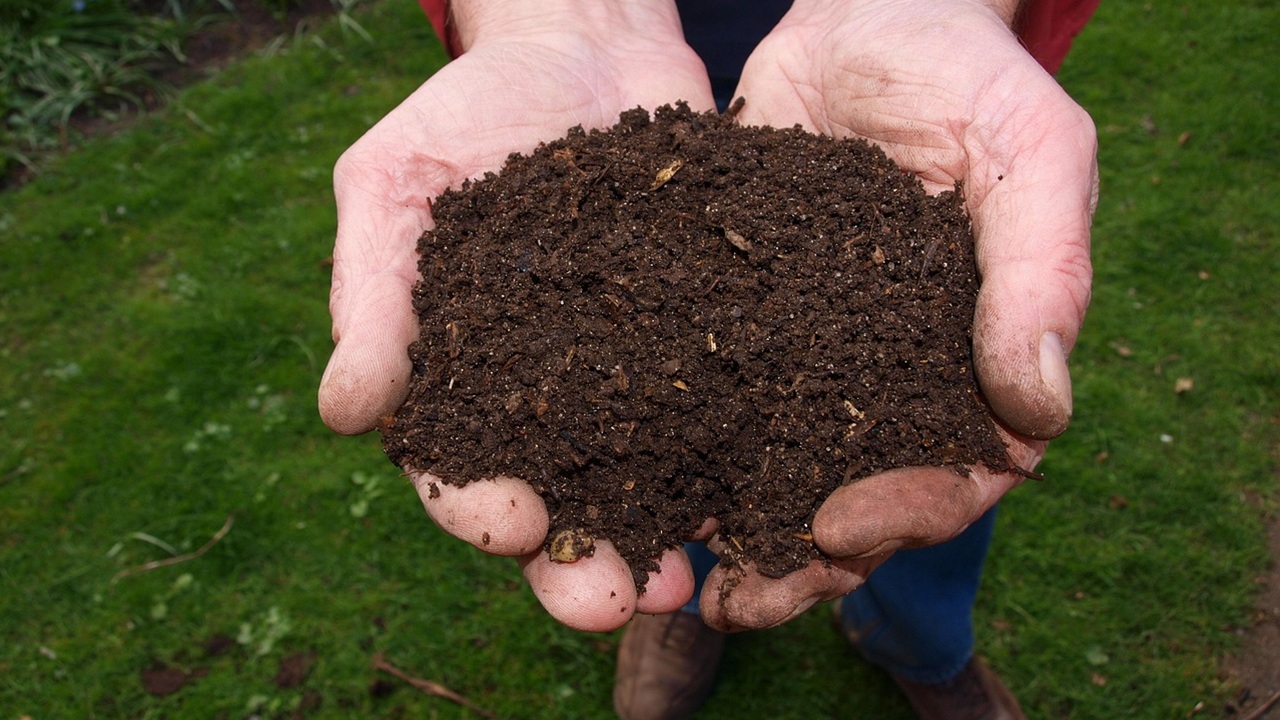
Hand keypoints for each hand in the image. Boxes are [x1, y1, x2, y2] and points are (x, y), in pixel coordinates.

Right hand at [318, 1, 715, 630]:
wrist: (582, 47)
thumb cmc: (467, 113)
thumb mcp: (394, 185)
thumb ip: (371, 296)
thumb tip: (343, 414)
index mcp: (460, 379)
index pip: (457, 470)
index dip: (478, 509)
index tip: (510, 524)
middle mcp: (547, 398)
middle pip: (558, 505)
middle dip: (579, 566)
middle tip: (612, 604)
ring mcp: (630, 375)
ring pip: (643, 483)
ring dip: (662, 540)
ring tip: (689, 583)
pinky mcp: (702, 341)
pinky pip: (719, 412)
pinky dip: (734, 461)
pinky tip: (757, 494)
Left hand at [697, 0, 1097, 630]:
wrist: (863, 14)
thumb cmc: (965, 74)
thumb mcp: (1029, 152)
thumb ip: (1042, 273)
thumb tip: (1040, 413)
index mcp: (973, 358)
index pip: (958, 471)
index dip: (906, 513)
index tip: (837, 526)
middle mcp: (888, 375)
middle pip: (855, 497)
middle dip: (800, 558)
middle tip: (737, 601)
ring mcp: (809, 356)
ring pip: (774, 467)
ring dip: (729, 530)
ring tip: (670, 575)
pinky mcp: (735, 321)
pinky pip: (705, 399)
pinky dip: (671, 447)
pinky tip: (623, 483)